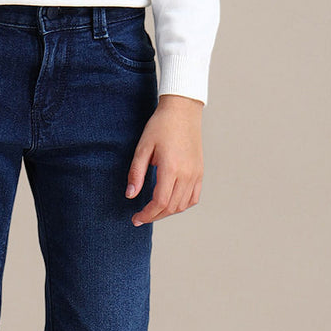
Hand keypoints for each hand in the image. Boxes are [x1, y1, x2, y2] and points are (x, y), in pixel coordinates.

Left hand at [126, 94, 203, 224]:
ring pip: (183, 205)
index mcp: (171, 168)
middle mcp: (186, 174)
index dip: (147, 214)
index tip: (135, 219)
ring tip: (153, 211)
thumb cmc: (160, 126)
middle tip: (140, 218)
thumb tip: (130, 195)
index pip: (160, 202)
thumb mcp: (143, 147)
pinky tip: (170, 204)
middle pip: (171, 207)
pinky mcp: (200, 172)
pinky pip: (193, 197)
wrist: (182, 111)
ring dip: (167, 212)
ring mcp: (196, 174)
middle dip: (154, 216)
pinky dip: (182, 205)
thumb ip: (136, 173)